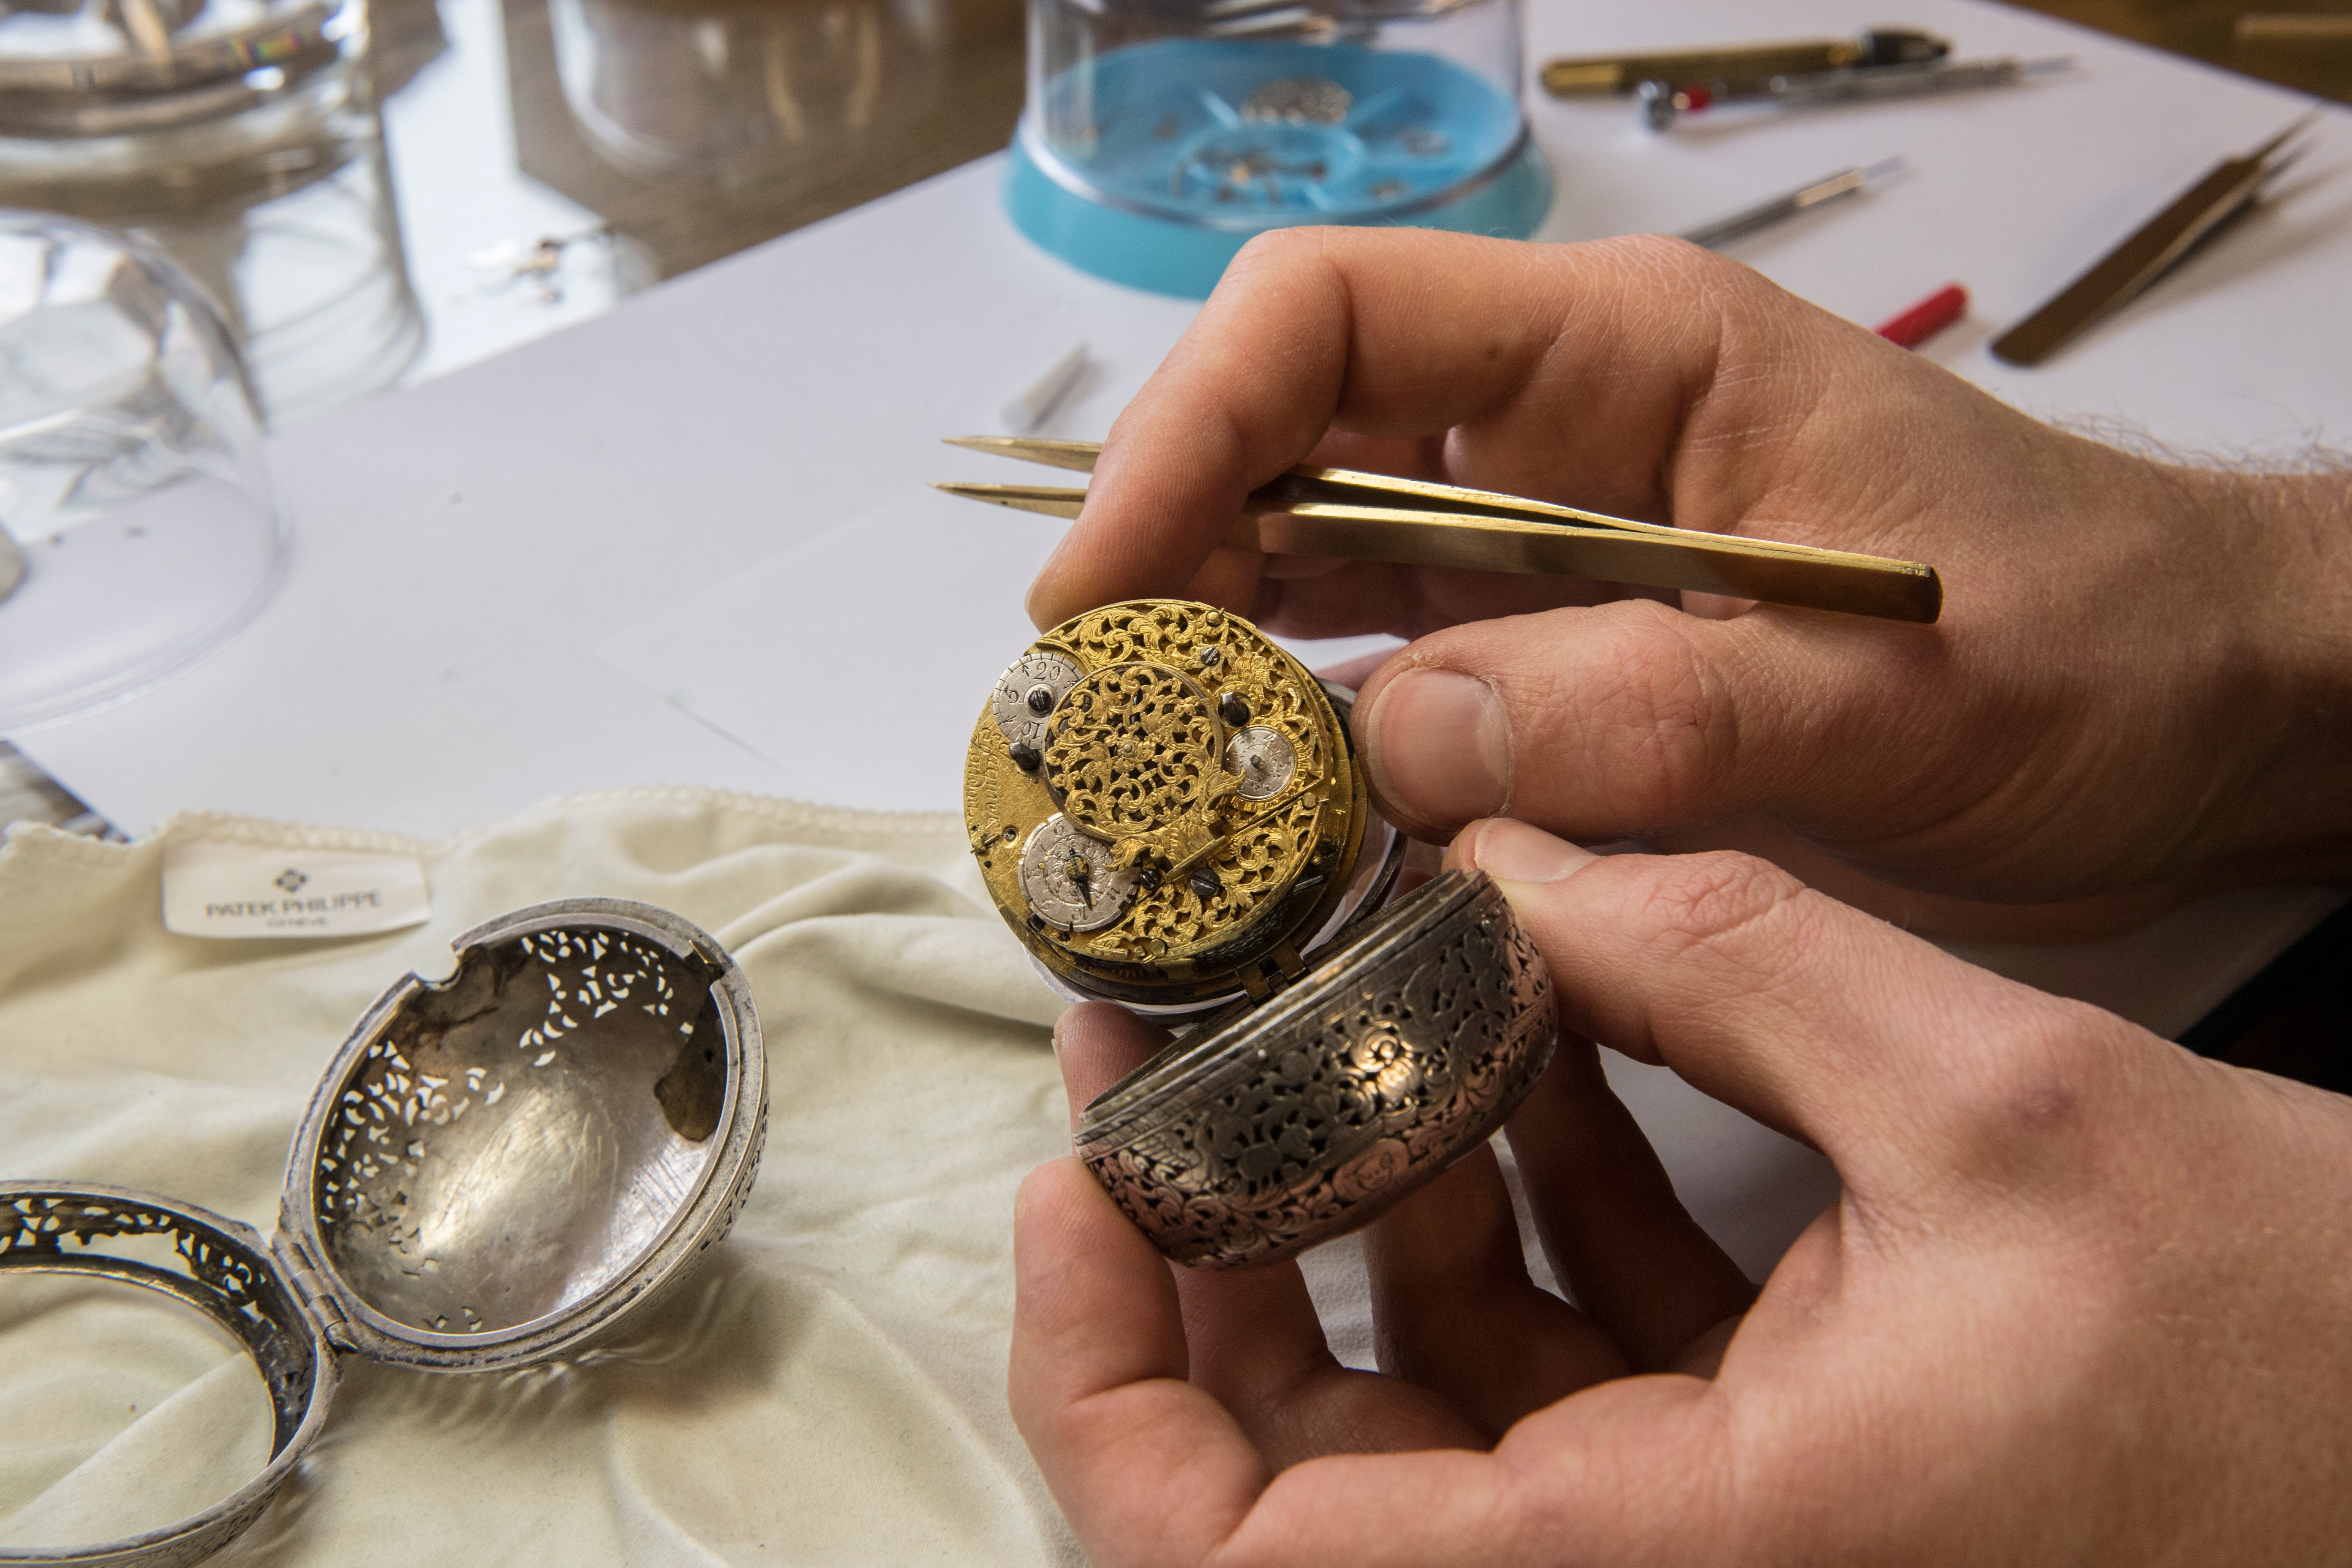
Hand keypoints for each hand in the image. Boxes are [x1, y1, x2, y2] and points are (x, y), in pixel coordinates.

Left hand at [1009, 820, 2351, 1565]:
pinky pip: (1565, 1362)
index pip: (1250, 1560)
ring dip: (1375, 1195)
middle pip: (1304, 1472)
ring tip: (1351, 1001)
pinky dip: (1524, 1206)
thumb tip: (1509, 846)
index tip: (1090, 1178)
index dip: (1109, 1382)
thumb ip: (1725, 957)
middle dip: (1221, 1251)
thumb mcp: (2000, 1105)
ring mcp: (1697, 1539)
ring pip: (1429, 1398)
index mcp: (1678, 1559)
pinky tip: (1536, 1044)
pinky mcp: (1754, 1478)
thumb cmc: (2290, 1352)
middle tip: (1176, 1052)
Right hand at [1026, 229, 2351, 936]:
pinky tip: (1269, 830)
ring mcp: (1551, 550)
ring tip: (1143, 790)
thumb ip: (1645, 705)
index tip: (1103, 585)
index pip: (1330, 320)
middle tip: (1094, 724)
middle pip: (1285, 443)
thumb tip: (1389, 743)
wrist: (2198, 709)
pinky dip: (1316, 746)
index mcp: (1623, 357)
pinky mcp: (1567, 659)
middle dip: (1165, 564)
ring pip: (1317, 570)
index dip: (1188, 432)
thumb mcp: (1886, 688)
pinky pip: (1394, 679)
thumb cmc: (2088, 647)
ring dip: (1220, 666)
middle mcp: (1556, 434)